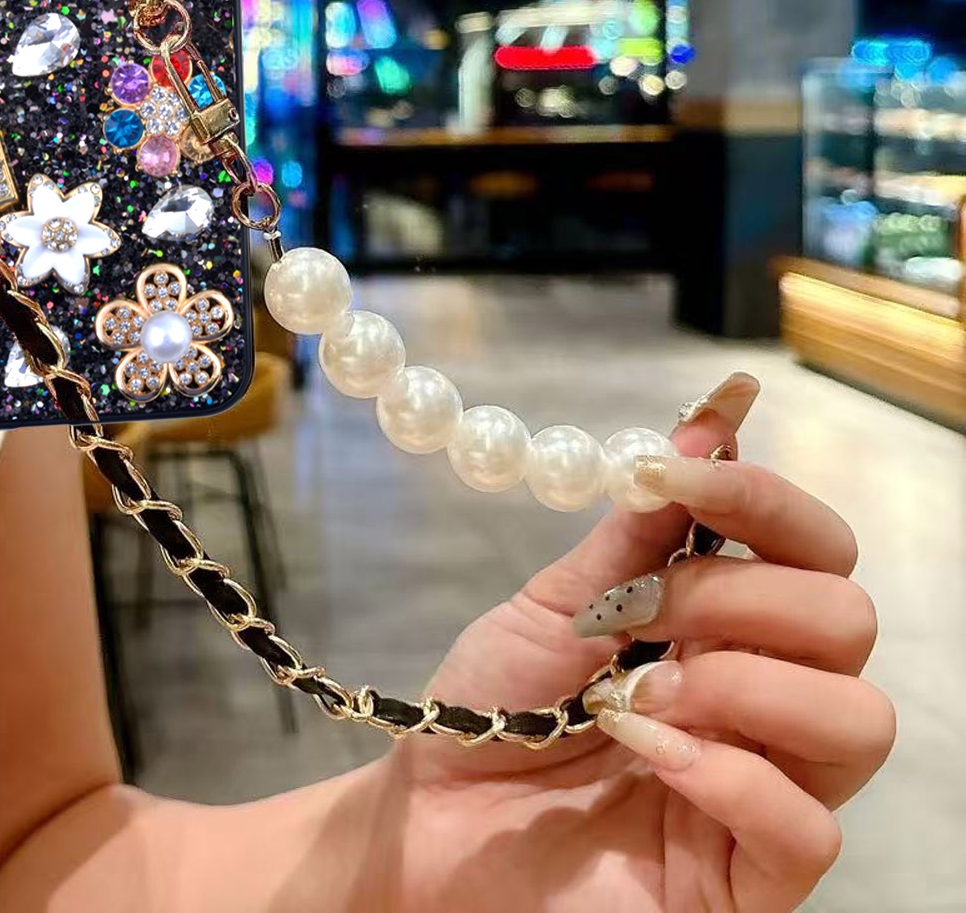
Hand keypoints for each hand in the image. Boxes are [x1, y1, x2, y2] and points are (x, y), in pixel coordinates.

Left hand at [389, 374, 892, 911]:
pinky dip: (730, 774)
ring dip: (742, 682)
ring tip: (638, 694)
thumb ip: (637, 533)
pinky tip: (649, 754)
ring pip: (859, 718)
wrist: (430, 824)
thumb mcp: (554, 604)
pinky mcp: (752, 882)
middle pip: (847, 619)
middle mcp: (764, 700)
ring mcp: (767, 791)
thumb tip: (710, 422)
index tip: (683, 469)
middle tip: (640, 613)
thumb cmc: (492, 712)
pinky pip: (810, 828)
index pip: (812, 549)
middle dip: (739, 593)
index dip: (765, 498)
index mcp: (726, 626)